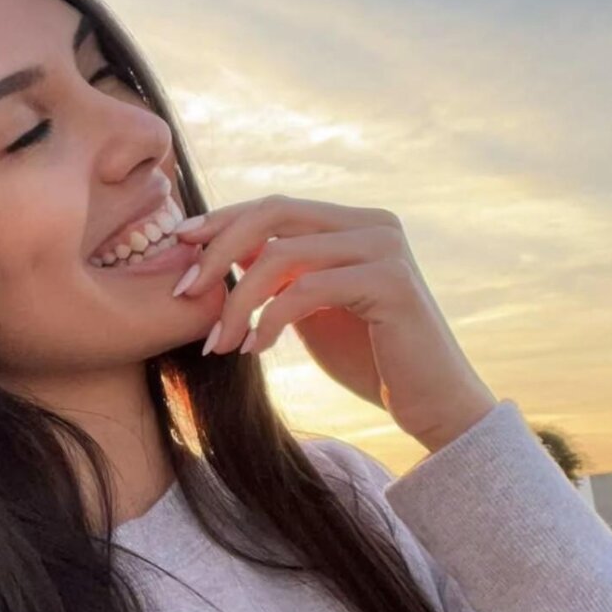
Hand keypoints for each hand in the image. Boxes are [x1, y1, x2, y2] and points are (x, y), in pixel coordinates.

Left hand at [172, 194, 498, 451]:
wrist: (432, 405)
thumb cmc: (370, 360)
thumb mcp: (311, 308)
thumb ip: (280, 274)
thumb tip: (222, 250)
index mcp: (354, 222)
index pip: (274, 206)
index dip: (222, 220)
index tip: (178, 245)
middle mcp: (373, 223)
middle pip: (273, 213)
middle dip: (217, 250)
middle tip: (182, 292)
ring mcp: (385, 247)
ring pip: (281, 255)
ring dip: (236, 301)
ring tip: (217, 344)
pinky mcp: (390, 281)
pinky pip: (306, 288)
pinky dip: (268, 319)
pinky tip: (254, 349)